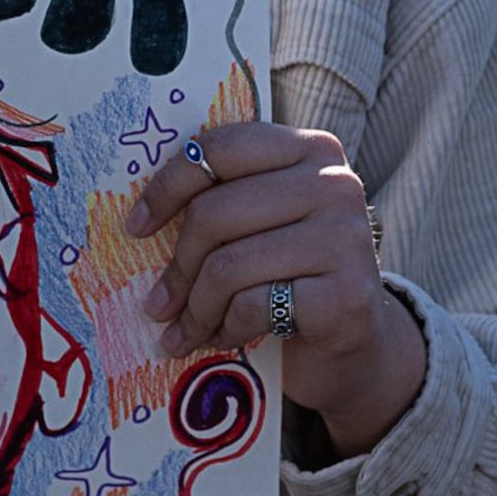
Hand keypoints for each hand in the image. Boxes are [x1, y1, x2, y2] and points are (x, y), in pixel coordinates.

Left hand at [127, 122, 422, 451]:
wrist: (360, 346)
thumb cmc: (295, 276)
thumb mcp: (264, 224)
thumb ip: (224, 200)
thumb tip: (138, 215)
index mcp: (310, 150)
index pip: (220, 149)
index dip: (167, 187)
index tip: (136, 226)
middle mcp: (335, 184)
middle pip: (215, 213)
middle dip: (177, 267)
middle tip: (157, 304)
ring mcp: (347, 239)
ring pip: (228, 265)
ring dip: (195, 308)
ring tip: (183, 330)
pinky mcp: (347, 296)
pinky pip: (253, 307)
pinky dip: (225, 329)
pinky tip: (222, 340)